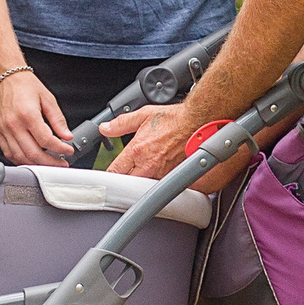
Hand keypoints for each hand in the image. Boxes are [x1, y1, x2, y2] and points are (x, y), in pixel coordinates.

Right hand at [0, 68, 73, 166]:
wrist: (4, 77)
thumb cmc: (24, 85)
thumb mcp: (48, 98)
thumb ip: (58, 119)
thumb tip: (66, 135)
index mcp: (28, 114)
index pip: (46, 140)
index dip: (60, 149)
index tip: (68, 150)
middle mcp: (14, 124)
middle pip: (33, 153)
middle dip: (50, 162)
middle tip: (61, 163)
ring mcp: (4, 130)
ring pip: (20, 157)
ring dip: (36, 164)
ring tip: (48, 163)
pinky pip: (8, 153)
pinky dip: (21, 160)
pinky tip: (31, 159)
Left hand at [104, 103, 253, 193]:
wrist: (198, 122)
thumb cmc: (175, 119)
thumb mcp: (143, 115)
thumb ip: (121, 124)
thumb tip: (105, 128)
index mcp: (136, 150)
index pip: (114, 172)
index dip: (108, 176)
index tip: (109, 177)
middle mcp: (148, 165)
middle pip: (126, 185)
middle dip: (123, 184)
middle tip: (122, 182)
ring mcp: (161, 174)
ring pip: (143, 189)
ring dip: (139, 187)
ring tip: (140, 183)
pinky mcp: (174, 178)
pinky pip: (160, 188)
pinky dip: (157, 187)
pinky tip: (156, 184)